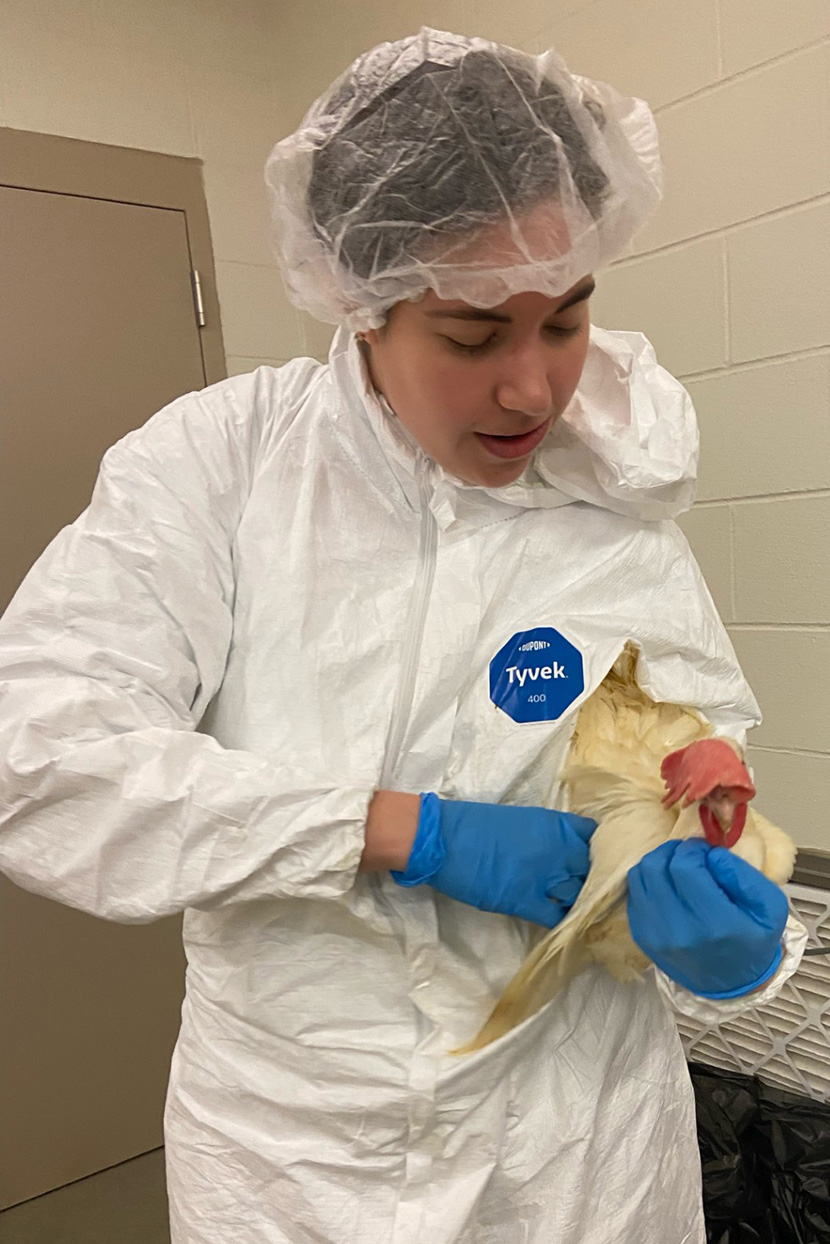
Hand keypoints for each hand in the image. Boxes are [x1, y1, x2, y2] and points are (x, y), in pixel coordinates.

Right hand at [392, 793, 595, 927]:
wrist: (443, 839)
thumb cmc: (475, 826)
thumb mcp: (521, 822)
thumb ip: (547, 837)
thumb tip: (562, 853)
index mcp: (555, 825)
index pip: (598, 838)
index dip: (606, 852)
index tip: (607, 863)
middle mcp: (558, 848)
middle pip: (596, 869)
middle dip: (601, 882)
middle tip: (602, 895)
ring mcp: (545, 876)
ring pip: (582, 895)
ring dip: (585, 905)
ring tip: (588, 915)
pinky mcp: (526, 901)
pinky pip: (558, 917)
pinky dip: (566, 924)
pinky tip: (568, 928)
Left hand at [627, 839, 788, 998]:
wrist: (734, 985)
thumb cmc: (754, 941)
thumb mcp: (768, 907)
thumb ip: (741, 874)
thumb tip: (709, 854)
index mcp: (714, 922)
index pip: (684, 867)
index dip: (692, 849)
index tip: (703, 851)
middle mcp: (679, 930)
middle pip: (655, 868)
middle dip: (672, 852)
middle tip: (689, 855)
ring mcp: (656, 936)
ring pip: (639, 877)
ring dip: (657, 864)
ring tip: (676, 867)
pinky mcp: (643, 938)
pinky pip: (634, 895)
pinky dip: (648, 882)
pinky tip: (667, 887)